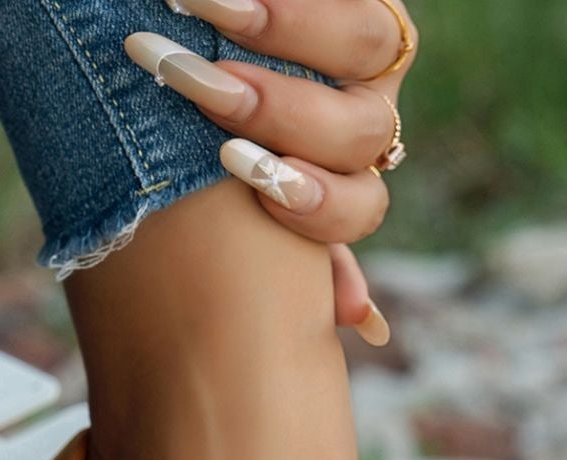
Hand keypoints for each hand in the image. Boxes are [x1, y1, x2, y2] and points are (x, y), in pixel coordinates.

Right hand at [125, 1, 417, 344]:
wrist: (197, 46)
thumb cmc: (195, 135)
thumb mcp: (236, 196)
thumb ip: (295, 252)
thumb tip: (362, 322)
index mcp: (340, 181)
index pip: (355, 208)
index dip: (313, 203)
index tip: (240, 175)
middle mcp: (366, 115)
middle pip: (358, 132)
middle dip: (279, 114)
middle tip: (207, 88)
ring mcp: (370, 45)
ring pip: (367, 46)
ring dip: (286, 31)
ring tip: (205, 13)